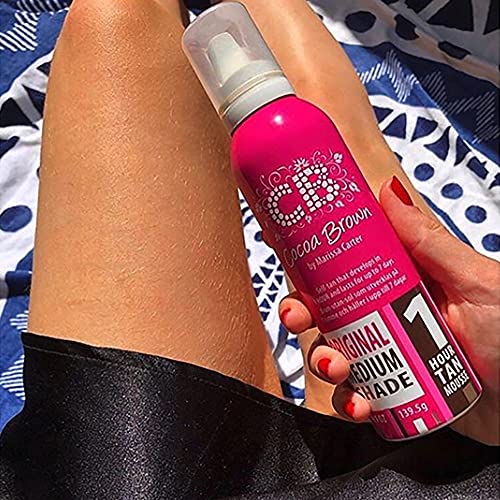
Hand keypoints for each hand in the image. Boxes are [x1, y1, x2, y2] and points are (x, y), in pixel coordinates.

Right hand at [279, 177, 499, 444]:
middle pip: (327, 313)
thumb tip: (387, 190)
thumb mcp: (473, 280)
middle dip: (302, 317)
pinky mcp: (394, 395)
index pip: (344, 269)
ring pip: (335, 356)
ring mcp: (389, 358)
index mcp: (400, 283)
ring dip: (323, 362)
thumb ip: (428, 240)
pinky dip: (350, 404)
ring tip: (337, 367)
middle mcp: (388, 318)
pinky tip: (361, 405)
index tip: (289, 263)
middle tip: (298, 319)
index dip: (311, 268)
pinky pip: (358, 399)